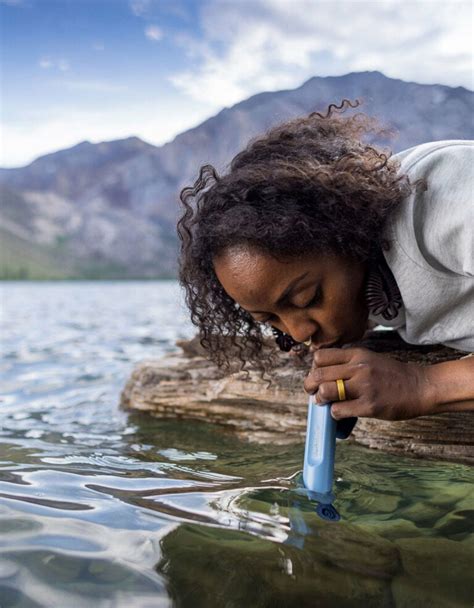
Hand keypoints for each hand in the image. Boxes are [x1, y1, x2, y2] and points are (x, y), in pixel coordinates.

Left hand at [303, 346, 431, 420]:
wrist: (420, 386)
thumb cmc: (393, 375)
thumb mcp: (370, 359)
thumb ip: (348, 363)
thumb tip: (323, 374)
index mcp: (357, 355)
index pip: (320, 357)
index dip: (314, 368)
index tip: (318, 375)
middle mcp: (358, 368)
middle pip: (318, 375)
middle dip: (310, 386)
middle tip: (313, 392)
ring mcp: (364, 387)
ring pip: (325, 391)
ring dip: (321, 399)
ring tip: (327, 402)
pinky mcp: (369, 406)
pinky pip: (339, 410)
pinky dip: (334, 414)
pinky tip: (341, 412)